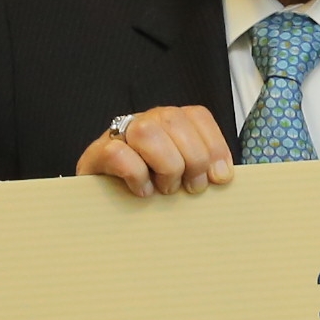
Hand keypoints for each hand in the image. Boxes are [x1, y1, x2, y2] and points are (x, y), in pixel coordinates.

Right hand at [78, 106, 236, 196]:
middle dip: (193, 159)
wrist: (99, 204)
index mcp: (167, 123)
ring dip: (166, 165)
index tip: (221, 176)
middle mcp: (143, 121)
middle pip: (174, 119)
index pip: (196, 115)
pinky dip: (136, 175)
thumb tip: (223, 176)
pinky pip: (118, 154)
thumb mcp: (179, 177)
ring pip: (147, 131)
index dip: (214, 144)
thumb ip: (199, 169)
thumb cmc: (148, 190)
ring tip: (166, 189)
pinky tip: (142, 191)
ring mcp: (118, 136)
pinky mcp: (96, 155)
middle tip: (192, 187)